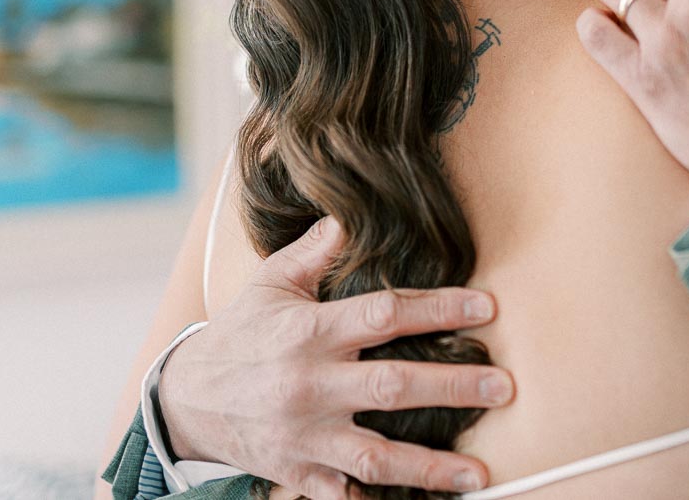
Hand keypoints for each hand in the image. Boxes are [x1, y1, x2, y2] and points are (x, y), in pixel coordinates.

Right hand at [159, 217, 511, 499]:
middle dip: (452, 387)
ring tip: (478, 471)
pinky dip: (377, 499)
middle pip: (392, 386)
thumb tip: (348, 217)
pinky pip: (344, 494)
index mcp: (309, 330)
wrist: (185, 399)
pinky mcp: (299, 471)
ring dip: (431, 466)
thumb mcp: (270, 284)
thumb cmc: (239, 335)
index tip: (485, 308)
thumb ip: (313, 252)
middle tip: (503, 388)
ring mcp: (305, 434)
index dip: (438, 309)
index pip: (382, 315)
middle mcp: (311, 384)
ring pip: (376, 455)